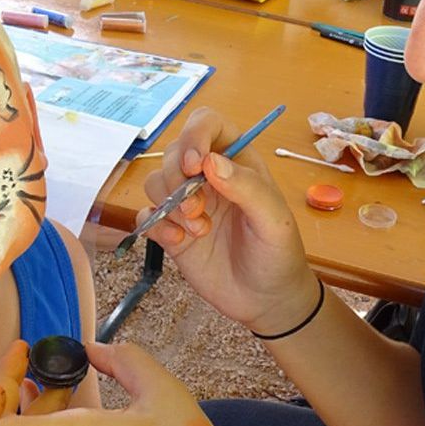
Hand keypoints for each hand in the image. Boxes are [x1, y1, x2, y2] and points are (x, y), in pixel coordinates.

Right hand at [138, 108, 318, 335]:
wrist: (266, 301)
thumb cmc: (278, 254)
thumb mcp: (273, 220)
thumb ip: (247, 188)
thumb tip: (210, 161)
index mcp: (237, 162)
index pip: (207, 124)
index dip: (194, 136)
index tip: (194, 166)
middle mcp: (208, 177)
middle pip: (174, 153)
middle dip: (178, 180)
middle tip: (198, 211)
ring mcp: (187, 203)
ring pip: (155, 181)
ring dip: (170, 205)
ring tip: (198, 231)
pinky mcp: (171, 230)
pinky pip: (146, 215)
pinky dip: (155, 225)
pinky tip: (179, 242)